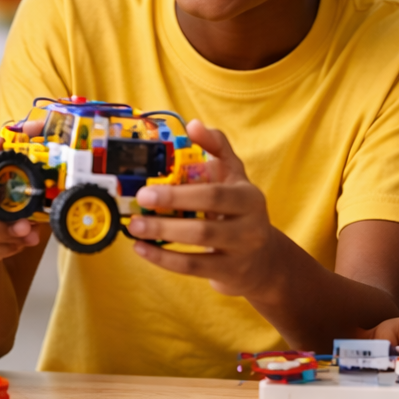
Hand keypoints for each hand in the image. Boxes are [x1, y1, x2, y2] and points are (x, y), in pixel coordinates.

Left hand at [126, 121, 281, 297]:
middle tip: (138, 207)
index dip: (180, 193)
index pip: (215, 194)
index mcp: (248, 197)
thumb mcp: (235, 177)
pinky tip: (142, 249)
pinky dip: (164, 259)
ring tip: (134, 228)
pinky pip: (192, 267)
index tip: (147, 190)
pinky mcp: (228, 273)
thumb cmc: (241, 211)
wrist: (264, 259)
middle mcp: (249, 226)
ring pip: (198, 245)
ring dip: (162, 237)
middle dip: (168, 215)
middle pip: (206, 222)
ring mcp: (240, 253)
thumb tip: (193, 124)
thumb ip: (217, 147)